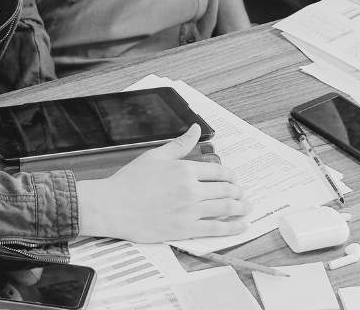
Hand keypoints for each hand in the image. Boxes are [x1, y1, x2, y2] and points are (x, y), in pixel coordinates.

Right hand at [76, 125, 247, 242]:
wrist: (113, 206)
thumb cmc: (130, 181)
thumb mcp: (156, 156)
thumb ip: (180, 144)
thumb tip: (195, 128)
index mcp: (185, 169)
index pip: (218, 172)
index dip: (229, 175)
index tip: (232, 178)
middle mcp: (190, 190)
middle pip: (225, 190)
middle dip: (237, 191)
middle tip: (241, 194)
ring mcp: (189, 211)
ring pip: (224, 209)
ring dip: (240, 208)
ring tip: (246, 208)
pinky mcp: (184, 229)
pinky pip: (215, 230)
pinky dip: (231, 228)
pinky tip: (241, 227)